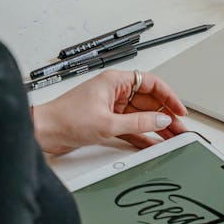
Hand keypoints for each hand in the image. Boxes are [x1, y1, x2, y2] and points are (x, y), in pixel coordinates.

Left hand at [31, 69, 187, 154]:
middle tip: (180, 129)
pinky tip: (154, 143)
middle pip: (148, 101)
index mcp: (115, 81)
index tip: (180, 110)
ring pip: (141, 115)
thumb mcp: (107, 123)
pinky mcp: (106, 121)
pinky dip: (142, 135)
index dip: (168, 96)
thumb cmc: (64, 118)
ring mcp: (111, 107)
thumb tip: (161, 120)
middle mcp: (114, 91)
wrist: (42, 131)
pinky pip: (131, 127)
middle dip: (165, 115)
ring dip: (156, 127)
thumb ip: (138, 122)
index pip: (151, 84)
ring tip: (172, 138)